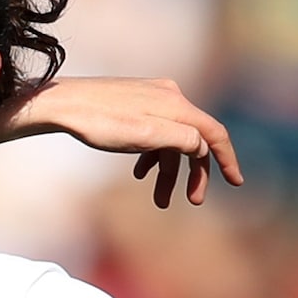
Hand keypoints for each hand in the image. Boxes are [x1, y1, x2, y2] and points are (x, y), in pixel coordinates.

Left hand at [0, 77, 242, 206]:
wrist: (61, 105)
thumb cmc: (100, 123)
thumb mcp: (146, 136)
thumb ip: (182, 140)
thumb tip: (203, 147)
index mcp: (177, 105)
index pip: (214, 133)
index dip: (227, 159)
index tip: (236, 183)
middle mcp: (169, 96)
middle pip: (193, 139)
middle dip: (194, 173)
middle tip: (191, 200)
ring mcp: (151, 99)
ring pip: (171, 140)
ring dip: (169, 171)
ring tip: (159, 200)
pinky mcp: (134, 104)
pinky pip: (154, 134)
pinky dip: (153, 156)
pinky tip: (140, 174)